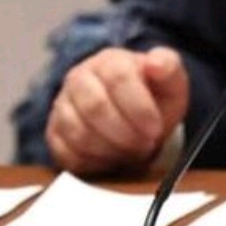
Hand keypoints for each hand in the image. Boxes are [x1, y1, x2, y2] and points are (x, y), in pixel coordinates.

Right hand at [46, 47, 188, 174]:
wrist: (136, 117)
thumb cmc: (152, 99)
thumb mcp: (170, 83)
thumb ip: (169, 68)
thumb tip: (156, 64)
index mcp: (109, 61)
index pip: (118, 78)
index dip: (139, 108)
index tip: (155, 129)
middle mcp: (79, 79)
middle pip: (95, 107)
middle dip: (126, 134)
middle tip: (145, 145)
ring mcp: (63, 106)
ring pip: (79, 133)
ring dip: (111, 150)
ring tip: (131, 152)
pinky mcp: (55, 133)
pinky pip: (67, 154)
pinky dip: (94, 163)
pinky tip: (112, 159)